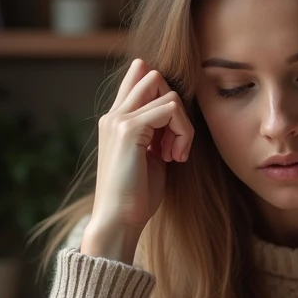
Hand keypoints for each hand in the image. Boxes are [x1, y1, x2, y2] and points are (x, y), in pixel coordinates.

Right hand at [82, 59, 194, 262]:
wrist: (118, 220)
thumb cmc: (136, 195)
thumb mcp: (150, 156)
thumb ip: (158, 130)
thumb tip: (175, 110)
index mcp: (116, 120)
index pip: (138, 78)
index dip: (164, 92)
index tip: (173, 132)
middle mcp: (114, 115)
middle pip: (155, 77)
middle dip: (177, 108)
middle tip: (175, 143)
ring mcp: (119, 119)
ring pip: (169, 94)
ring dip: (183, 125)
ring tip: (174, 154)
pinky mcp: (130, 128)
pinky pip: (171, 109)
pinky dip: (183, 132)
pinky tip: (174, 157)